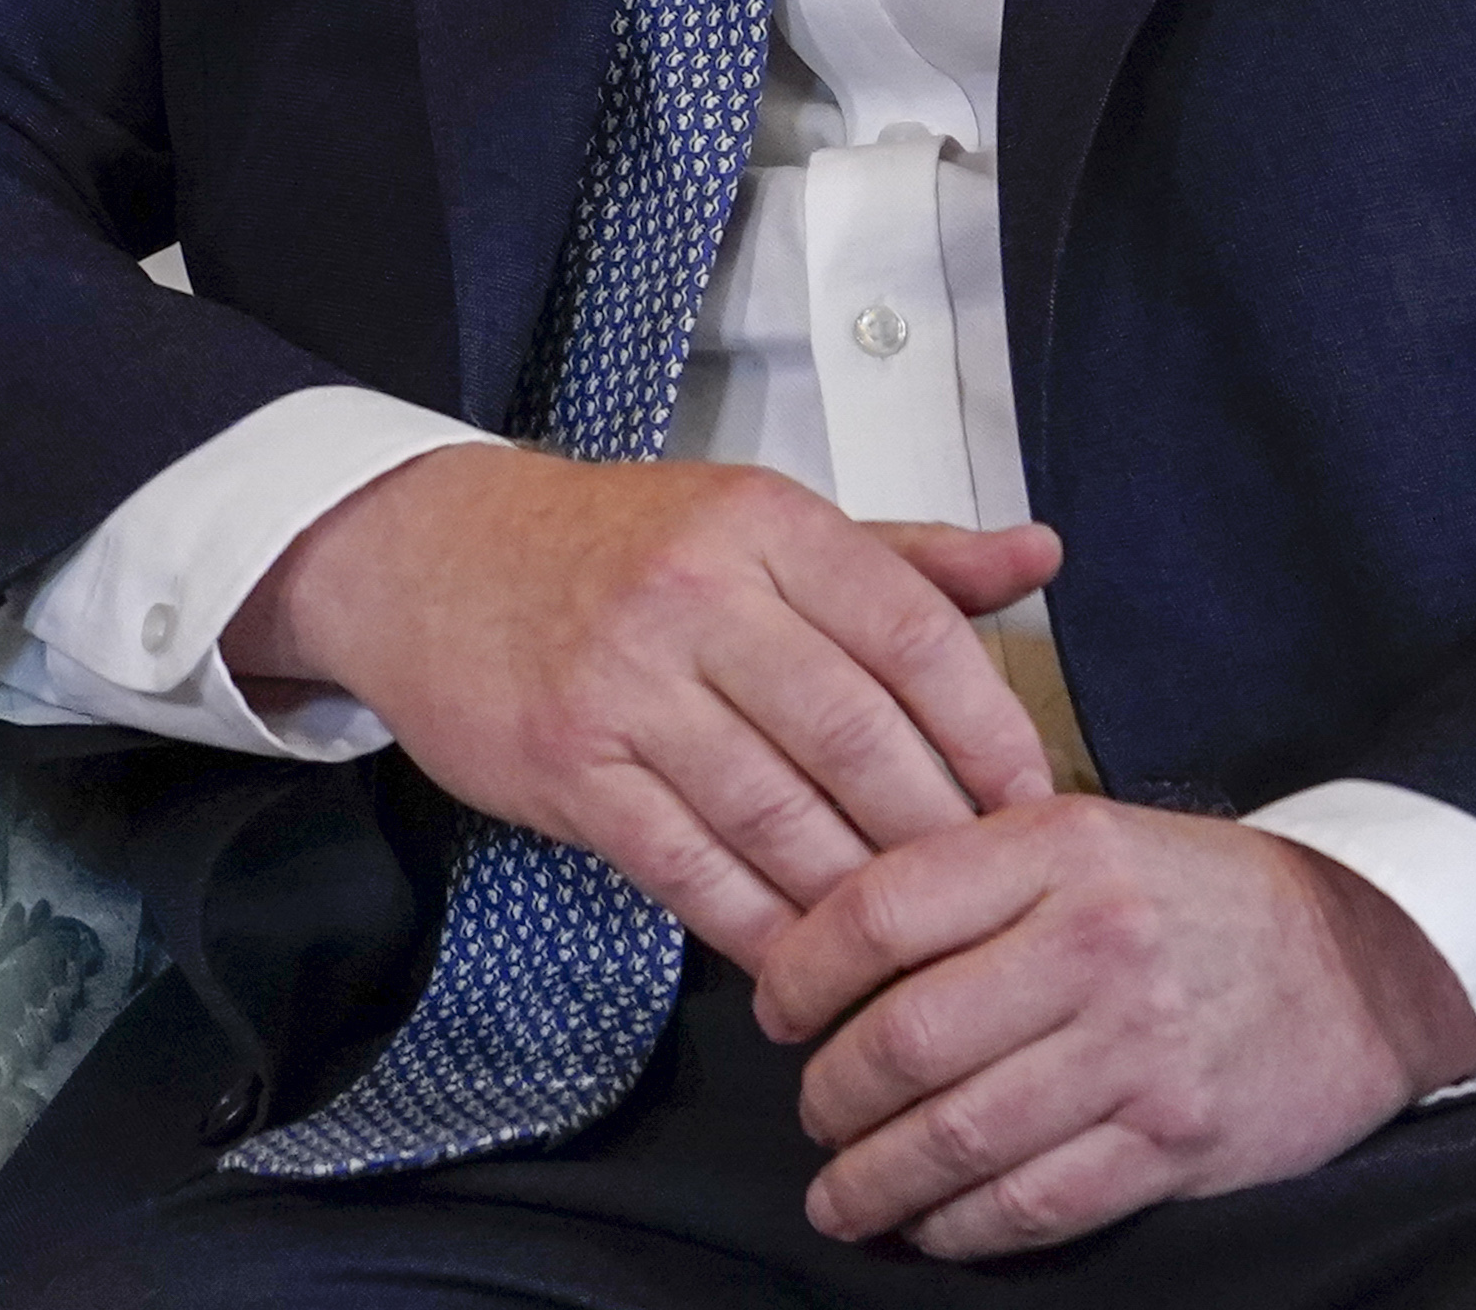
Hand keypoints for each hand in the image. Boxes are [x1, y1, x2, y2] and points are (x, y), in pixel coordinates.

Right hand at [224, 448, 1063, 969]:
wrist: (435, 556)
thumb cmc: (620, 545)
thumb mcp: (764, 520)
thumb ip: (908, 556)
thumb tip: (1040, 555)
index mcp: (765, 521)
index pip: (912, 632)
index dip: (987, 730)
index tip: (1031, 801)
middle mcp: (697, 592)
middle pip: (853, 733)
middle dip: (932, 829)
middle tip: (986, 895)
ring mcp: (624, 680)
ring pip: (774, 811)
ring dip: (851, 893)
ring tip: (908, 941)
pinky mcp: (567, 763)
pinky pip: (686, 865)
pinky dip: (755, 923)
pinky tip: (803, 956)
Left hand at [750, 797, 1475, 1257]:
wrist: (1368, 961)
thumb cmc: (1202, 900)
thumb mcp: (1093, 837)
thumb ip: (976, 875)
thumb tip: (834, 938)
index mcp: (1059, 850)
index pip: (881, 911)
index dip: (801, 972)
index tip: (777, 1011)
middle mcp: (1095, 944)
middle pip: (907, 1040)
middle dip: (832, 1096)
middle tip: (813, 1113)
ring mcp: (1137, 1050)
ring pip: (960, 1136)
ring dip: (877, 1182)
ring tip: (841, 1196)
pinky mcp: (1174, 1140)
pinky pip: (1035, 1203)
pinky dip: (963, 1228)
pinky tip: (931, 1227)